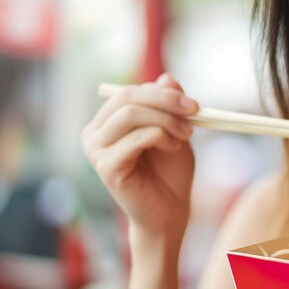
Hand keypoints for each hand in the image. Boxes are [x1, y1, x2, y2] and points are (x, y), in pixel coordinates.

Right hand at [82, 73, 197, 243]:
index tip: (194, 104)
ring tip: (186, 134)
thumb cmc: (170, 173)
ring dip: (166, 120)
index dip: (163, 92)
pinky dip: (160, 136)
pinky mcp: (106, 167)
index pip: (130, 92)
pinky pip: (136, 138)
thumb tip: (167, 76)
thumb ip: (168, 106)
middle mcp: (94, 133)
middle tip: (195, 110)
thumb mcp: (174, 131)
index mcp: (107, 123)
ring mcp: (95, 150)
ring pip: (131, 114)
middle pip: (127, 98)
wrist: (169, 212)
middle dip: (165, 100)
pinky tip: (173, 148)